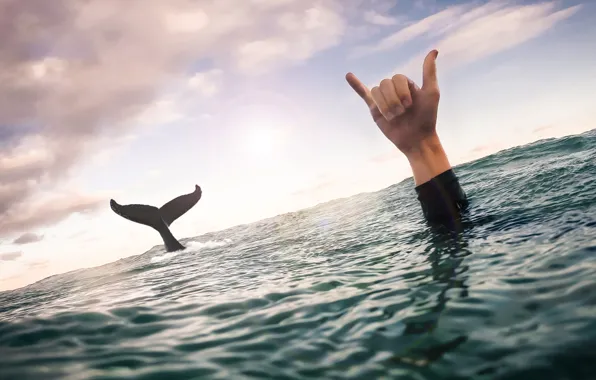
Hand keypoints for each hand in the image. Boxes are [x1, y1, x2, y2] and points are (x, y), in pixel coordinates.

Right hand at [346, 50, 451, 184]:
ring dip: (385, 105)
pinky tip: (348, 75)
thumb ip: (429, 71)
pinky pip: (363, 93)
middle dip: (393, 99)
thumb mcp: (431, 92)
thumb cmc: (426, 117)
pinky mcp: (374, 109)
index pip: (397, 78)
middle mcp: (394, 89)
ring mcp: (383, 99)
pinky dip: (355, 85)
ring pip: (376, 91)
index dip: (402, 91)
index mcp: (406, 84)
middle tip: (402, 113)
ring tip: (393, 117)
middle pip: (385, 84)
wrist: (416, 139)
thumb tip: (434, 50)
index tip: (411, 105)